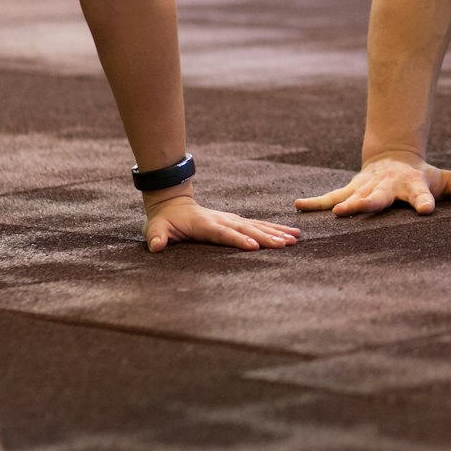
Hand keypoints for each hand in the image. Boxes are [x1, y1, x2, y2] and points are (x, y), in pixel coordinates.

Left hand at [141, 194, 302, 253]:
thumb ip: (157, 237)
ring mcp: (231, 219)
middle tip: (285, 245)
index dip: (239, 240)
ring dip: (276, 232)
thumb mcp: (155, 229)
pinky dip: (275, 229)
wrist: (173, 204)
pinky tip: (291, 234)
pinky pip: (259, 225)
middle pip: (247, 230)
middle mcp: (222, 220)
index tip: (255, 247)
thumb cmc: (164, 221)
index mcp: (205, 225)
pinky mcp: (237, 221)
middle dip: (267, 237)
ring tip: (295, 239)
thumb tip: (156, 246)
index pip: (224, 234)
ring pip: (257, 226)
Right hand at [294, 154, 450, 217]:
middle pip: (378, 196)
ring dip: (343, 205)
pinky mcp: (350, 189)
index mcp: (412, 185)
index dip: (425, 202)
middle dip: (369, 203)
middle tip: (361, 209)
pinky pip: (331, 196)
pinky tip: (297, 205)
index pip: (421, 195)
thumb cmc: (422, 176)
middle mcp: (386, 186)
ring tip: (334, 214)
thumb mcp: (445, 180)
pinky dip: (315, 202)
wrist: (394, 159)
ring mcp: (365, 187)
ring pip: (352, 196)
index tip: (427, 211)